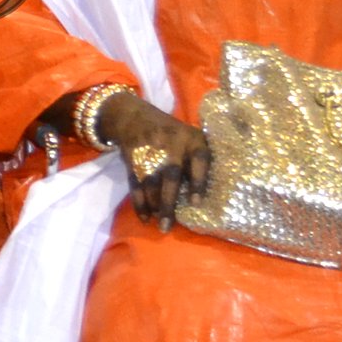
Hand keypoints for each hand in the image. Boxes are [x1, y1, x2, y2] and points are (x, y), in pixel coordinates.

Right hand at [99, 91, 211, 225]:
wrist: (133, 116)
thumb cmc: (172, 134)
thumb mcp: (190, 138)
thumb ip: (197, 160)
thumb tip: (209, 199)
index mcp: (191, 139)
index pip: (199, 160)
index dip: (197, 182)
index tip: (195, 203)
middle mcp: (171, 144)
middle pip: (170, 175)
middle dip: (168, 202)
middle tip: (168, 225)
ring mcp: (149, 151)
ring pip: (151, 182)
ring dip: (153, 204)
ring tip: (159, 223)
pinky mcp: (132, 158)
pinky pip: (135, 183)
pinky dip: (139, 202)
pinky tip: (145, 217)